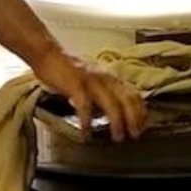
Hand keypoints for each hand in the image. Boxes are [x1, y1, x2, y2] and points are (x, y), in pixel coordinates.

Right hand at [30, 47, 145, 141]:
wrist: (48, 53)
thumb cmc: (68, 69)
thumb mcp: (93, 78)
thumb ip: (104, 90)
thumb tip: (112, 109)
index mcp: (110, 77)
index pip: (134, 94)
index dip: (141, 111)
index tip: (143, 125)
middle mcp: (105, 78)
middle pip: (128, 100)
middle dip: (134, 119)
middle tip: (135, 135)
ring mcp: (92, 81)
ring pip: (112, 104)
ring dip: (117, 123)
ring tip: (117, 137)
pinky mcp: (76, 84)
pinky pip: (85, 106)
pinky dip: (87, 121)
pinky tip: (86, 132)